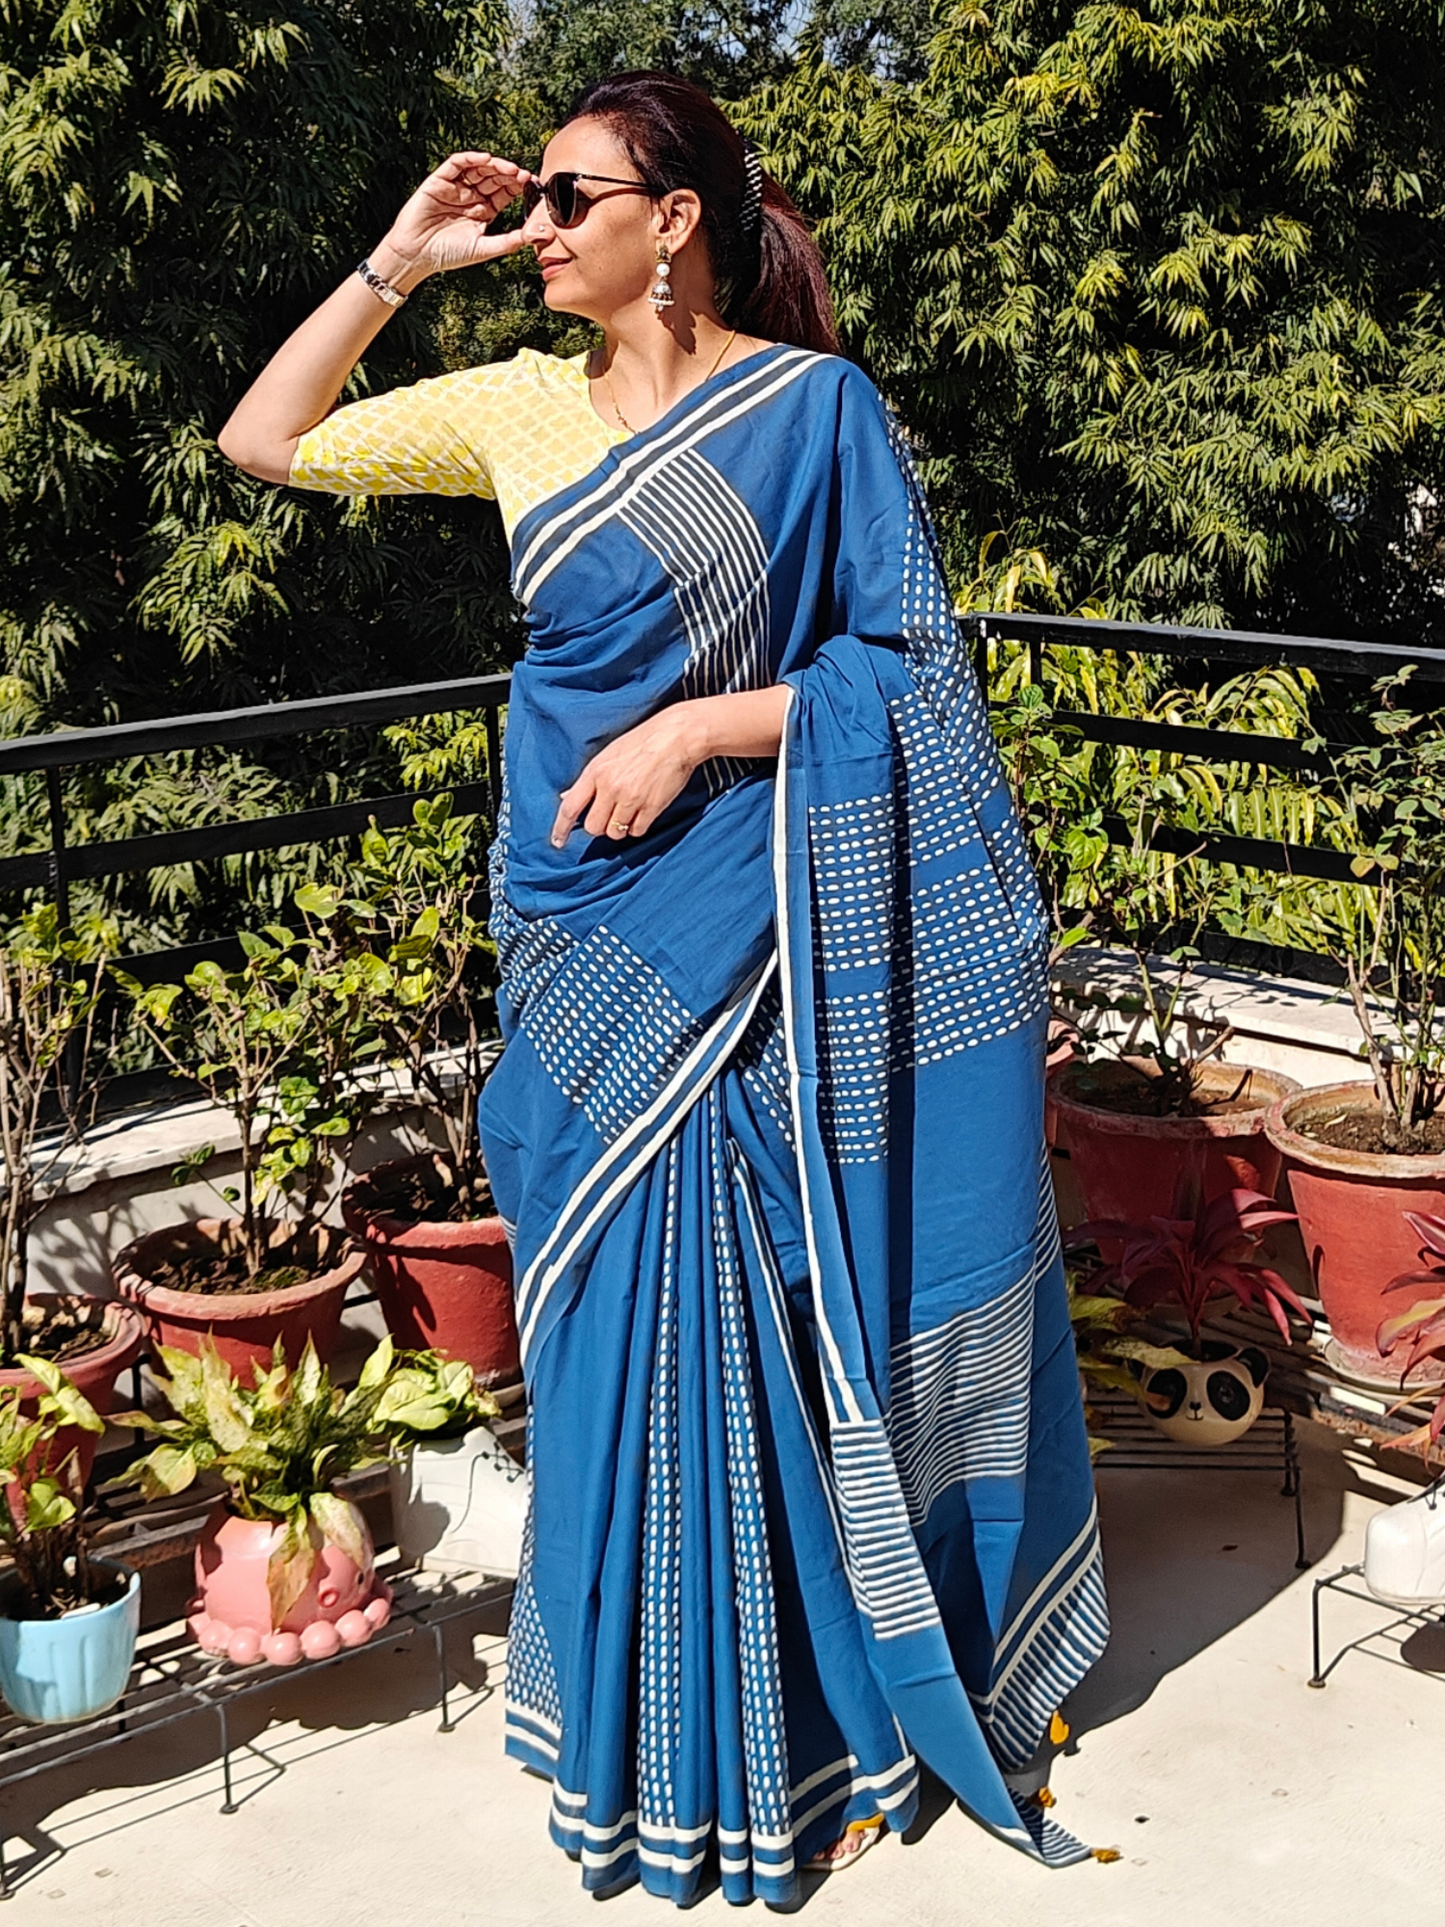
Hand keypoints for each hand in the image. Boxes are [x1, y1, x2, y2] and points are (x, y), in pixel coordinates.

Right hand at [379, 152, 533, 278]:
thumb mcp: (484, 248)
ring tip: (509, 168)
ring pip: (478, 168)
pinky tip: (484, 158)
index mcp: (484, 210)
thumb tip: (538, 235)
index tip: (533, 184)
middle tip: (523, 176)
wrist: (417, 255)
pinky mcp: (439, 181)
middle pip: (494, 178)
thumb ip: (510, 241)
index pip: (505, 192)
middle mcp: (471, 196)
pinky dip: (470, 158)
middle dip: (509, 175)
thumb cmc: (449, 254)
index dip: (518, 186)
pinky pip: (456, 164)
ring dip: (494, 165)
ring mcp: (456, 187)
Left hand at [551, 707, 706, 847]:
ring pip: (615, 833)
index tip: (557, 842)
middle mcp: (610, 787)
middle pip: (593, 827)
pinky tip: (643, 811)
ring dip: (620, 828)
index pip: (570, 807)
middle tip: (610, 814)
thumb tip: (568, 796)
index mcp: (596, 772)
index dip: (560, 828)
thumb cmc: (644, 741)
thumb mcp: (609, 754)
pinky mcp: (651, 807)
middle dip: (600, 826)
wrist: (677, 736)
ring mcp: (631, 799)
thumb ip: (590, 779)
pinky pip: (637, 831)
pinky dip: (638, 826)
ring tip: (630, 810)